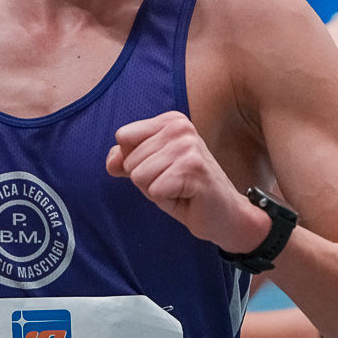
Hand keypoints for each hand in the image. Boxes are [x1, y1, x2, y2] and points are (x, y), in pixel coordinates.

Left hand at [107, 111, 265, 252]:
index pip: (123, 137)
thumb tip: (112, 162)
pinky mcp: (193, 168)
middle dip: (147, 180)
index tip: (162, 169)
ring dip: (156, 191)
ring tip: (180, 190)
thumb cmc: (186, 191)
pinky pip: (153, 191)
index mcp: (171, 121)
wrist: (224, 216)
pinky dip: (167, 201)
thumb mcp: (151, 171)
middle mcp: (180, 127)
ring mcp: (188, 146)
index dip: (135, 161)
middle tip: (174, 184)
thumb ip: (126, 159)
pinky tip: (188, 197)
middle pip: (130, 160)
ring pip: (139, 176)